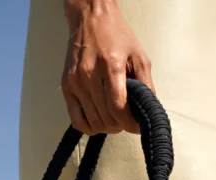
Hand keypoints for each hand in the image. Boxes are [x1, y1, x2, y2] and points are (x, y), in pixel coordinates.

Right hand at [62, 0, 153, 134]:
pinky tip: (99, 122)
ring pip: (93, 121)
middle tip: (127, 120)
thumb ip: (146, 84)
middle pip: (106, 117)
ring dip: (107, 127)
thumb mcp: (139, 55)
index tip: (137, 127)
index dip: (130, 123)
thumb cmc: (116, 35)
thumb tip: (149, 111)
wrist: (90, 17)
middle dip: (120, 125)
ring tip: (115, 120)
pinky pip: (77, 120)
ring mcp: (76, 81)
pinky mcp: (67, 86)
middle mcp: (90, 74)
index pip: (118, 107)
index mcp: (111, 65)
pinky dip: (90, 127)